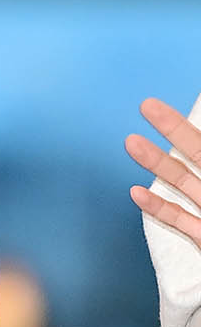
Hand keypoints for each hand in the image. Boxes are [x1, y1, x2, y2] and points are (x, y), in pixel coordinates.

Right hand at [126, 97, 200, 249]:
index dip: (189, 125)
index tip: (169, 107)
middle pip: (196, 153)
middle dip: (172, 129)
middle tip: (147, 105)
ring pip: (182, 182)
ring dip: (156, 163)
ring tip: (131, 143)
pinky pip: (179, 220)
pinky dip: (158, 208)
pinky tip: (137, 193)